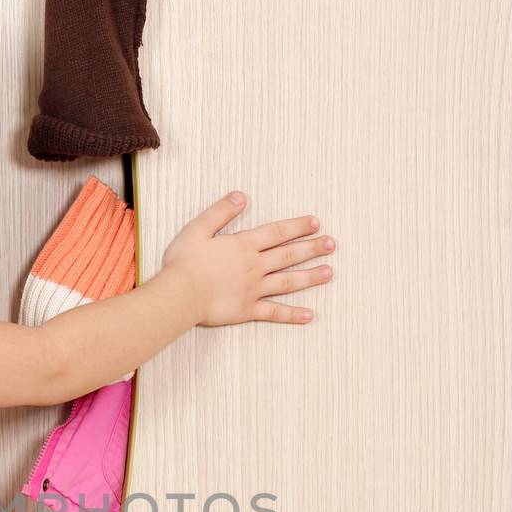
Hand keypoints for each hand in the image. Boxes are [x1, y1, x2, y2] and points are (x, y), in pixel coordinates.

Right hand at [161, 192, 334, 326]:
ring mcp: (254, 289)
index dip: (298, 226)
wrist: (179, 295)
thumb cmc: (184, 262)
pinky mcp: (248, 310)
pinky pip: (275, 312)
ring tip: (329, 273)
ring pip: (288, 282)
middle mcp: (254, 266)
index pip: (277, 232)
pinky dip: (293, 314)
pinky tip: (310, 315)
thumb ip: (220, 212)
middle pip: (288, 255)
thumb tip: (241, 196)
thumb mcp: (198, 229)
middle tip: (332, 244)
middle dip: (312, 248)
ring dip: (310, 277)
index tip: (316, 223)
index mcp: (243, 245)